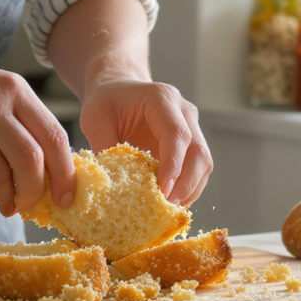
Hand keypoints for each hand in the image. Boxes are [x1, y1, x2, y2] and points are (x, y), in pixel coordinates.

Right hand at [0, 46, 75, 216]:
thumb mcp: (1, 90)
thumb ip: (28, 125)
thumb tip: (54, 177)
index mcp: (16, 91)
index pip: (54, 137)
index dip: (66, 174)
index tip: (67, 198)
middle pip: (30, 161)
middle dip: (34, 192)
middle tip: (30, 204)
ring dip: (5, 198)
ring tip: (4, 201)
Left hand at [80, 77, 212, 206]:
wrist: (118, 90)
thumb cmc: (106, 102)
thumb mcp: (96, 120)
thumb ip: (104, 149)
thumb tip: (110, 187)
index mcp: (162, 98)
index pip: (177, 133)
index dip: (173, 164)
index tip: (163, 190)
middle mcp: (184, 111)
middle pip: (198, 152)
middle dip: (185, 184)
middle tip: (166, 207)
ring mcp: (192, 127)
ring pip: (204, 163)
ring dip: (190, 190)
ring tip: (168, 210)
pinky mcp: (191, 145)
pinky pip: (198, 170)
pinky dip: (188, 189)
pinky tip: (171, 203)